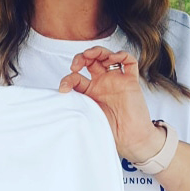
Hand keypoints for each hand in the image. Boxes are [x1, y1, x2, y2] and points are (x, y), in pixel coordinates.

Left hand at [59, 46, 165, 162]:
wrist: (130, 139)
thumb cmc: (110, 131)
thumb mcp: (86, 116)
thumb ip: (75, 105)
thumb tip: (58, 97)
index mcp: (89, 92)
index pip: (75, 77)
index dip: (67, 80)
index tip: (64, 89)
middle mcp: (102, 83)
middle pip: (90, 60)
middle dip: (81, 57)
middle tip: (77, 64)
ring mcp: (116, 80)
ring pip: (107, 56)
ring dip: (98, 51)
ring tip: (91, 55)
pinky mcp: (131, 81)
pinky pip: (129, 62)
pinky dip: (121, 55)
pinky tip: (113, 58)